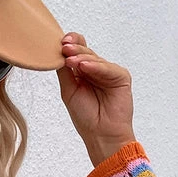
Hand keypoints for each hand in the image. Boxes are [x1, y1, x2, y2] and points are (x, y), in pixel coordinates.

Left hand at [57, 32, 136, 165]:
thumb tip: (57, 54)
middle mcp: (97, 70)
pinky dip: (96, 67)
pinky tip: (84, 66)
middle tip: (64, 47)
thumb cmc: (85, 116)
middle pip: (86, 52)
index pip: (78, 51)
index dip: (71, 44)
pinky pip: (107, 68)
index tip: (60, 42)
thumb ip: (64, 72)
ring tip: (70, 60)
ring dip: (82, 57)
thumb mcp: (68, 91)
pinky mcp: (121, 76)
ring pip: (95, 59)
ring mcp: (109, 72)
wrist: (101, 134)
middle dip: (74, 49)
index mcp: (84, 72)